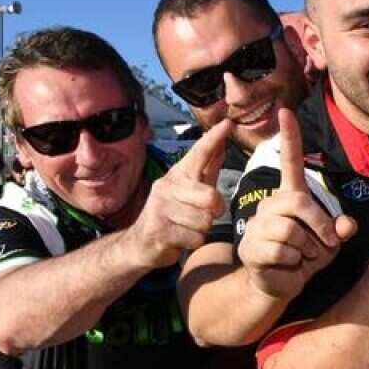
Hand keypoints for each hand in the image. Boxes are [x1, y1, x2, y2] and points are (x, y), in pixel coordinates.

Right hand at [124, 119, 232, 268]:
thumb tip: (222, 146)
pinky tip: (180, 239)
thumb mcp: (190, 191)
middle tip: (200, 216)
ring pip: (204, 221)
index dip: (214, 139)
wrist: (140, 244)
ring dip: (201, 230)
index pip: (199, 154)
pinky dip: (193, 242)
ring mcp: (160, 207)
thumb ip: (207, 170)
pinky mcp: (158, 229)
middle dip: (212, 212)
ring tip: (186, 228)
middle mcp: (167, 186)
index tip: (228, 124)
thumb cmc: (172, 215)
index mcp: (178, 176)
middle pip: (211, 197)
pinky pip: (195, 237)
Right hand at [238, 109, 355, 299]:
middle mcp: (270, 204)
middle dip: (320, 225)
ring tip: (301, 256)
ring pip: (291, 230)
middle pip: (299, 202)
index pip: (289, 162)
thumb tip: (347, 225)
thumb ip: (340, 230)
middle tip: (324, 243)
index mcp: (290, 196)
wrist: (283, 284)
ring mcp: (257, 224)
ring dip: (307, 249)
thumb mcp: (330, 242)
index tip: (286, 111)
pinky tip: (287, 264)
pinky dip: (293, 262)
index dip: (290, 138)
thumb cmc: (307, 256)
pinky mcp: (250, 247)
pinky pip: (281, 250)